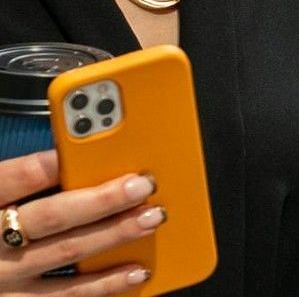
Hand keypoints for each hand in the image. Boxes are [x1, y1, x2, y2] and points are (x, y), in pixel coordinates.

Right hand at [0, 151, 163, 293]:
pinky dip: (106, 284)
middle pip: (51, 217)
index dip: (53, 164)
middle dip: (102, 200)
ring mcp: (7, 276)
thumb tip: (71, 163)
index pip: (15, 178)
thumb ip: (21, 184)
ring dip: (114, 234)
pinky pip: (67, 295)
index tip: (95, 149)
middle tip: (141, 186)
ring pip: (67, 252)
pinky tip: (136, 271)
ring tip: (151, 218)